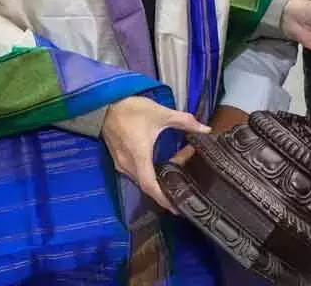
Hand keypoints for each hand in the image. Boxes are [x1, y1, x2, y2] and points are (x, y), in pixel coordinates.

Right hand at [100, 96, 209, 212]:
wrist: (105, 102)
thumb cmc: (132, 109)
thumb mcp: (161, 113)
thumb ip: (185, 122)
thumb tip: (205, 129)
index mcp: (139, 157)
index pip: (151, 187)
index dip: (164, 199)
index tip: (177, 207)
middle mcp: (127, 165)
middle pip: (148, 184)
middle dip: (166, 184)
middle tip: (184, 177)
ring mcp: (120, 162)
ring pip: (141, 178)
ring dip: (158, 176)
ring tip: (176, 166)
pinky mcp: (118, 158)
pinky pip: (134, 172)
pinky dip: (148, 171)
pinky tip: (159, 162)